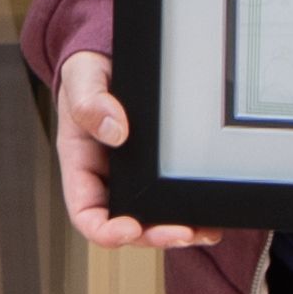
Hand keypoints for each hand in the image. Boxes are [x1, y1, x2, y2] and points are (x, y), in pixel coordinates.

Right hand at [48, 49, 247, 255]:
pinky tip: (211, 217)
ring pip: (154, 220)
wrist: (111, 57)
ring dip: (179, 232)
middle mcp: (108, 180)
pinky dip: (192, 211)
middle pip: (127, 226)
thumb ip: (90, 103)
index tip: (130, 228)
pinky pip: (172, 199)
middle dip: (154, 235)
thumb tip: (116, 131)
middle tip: (183, 232)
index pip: (87, 214)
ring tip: (204, 231)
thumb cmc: (89, 73)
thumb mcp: (82, 80)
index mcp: (82, 166)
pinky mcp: (159, 171)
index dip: (106, 231)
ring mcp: (135, 178)